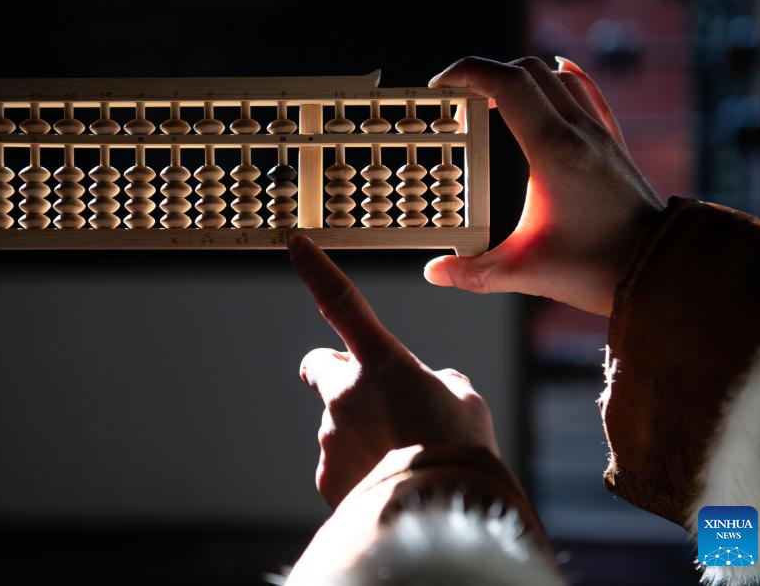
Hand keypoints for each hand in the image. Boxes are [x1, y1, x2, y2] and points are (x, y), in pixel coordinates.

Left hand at [288, 232, 497, 508]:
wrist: (442, 514)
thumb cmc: (459, 450)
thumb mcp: (464, 400)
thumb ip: (437, 382)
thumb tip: (430, 388)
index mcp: (380, 361)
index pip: (341, 302)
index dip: (315, 270)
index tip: (296, 245)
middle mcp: (344, 394)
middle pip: (319, 368)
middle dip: (336, 376)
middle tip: (370, 398)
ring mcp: (330, 436)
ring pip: (335, 424)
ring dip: (359, 433)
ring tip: (400, 457)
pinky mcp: (326, 476)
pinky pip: (337, 465)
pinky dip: (357, 471)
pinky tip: (387, 484)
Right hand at [424, 56, 663, 315]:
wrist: (659, 270)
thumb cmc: (596, 268)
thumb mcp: (523, 272)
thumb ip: (472, 273)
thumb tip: (434, 272)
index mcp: (553, 149)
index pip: (506, 84)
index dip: (467, 73)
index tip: (440, 85)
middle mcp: (579, 131)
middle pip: (527, 71)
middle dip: (485, 75)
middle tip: (458, 100)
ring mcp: (600, 134)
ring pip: (556, 78)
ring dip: (518, 78)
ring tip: (491, 101)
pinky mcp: (613, 144)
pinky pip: (587, 92)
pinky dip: (561, 78)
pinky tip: (553, 75)